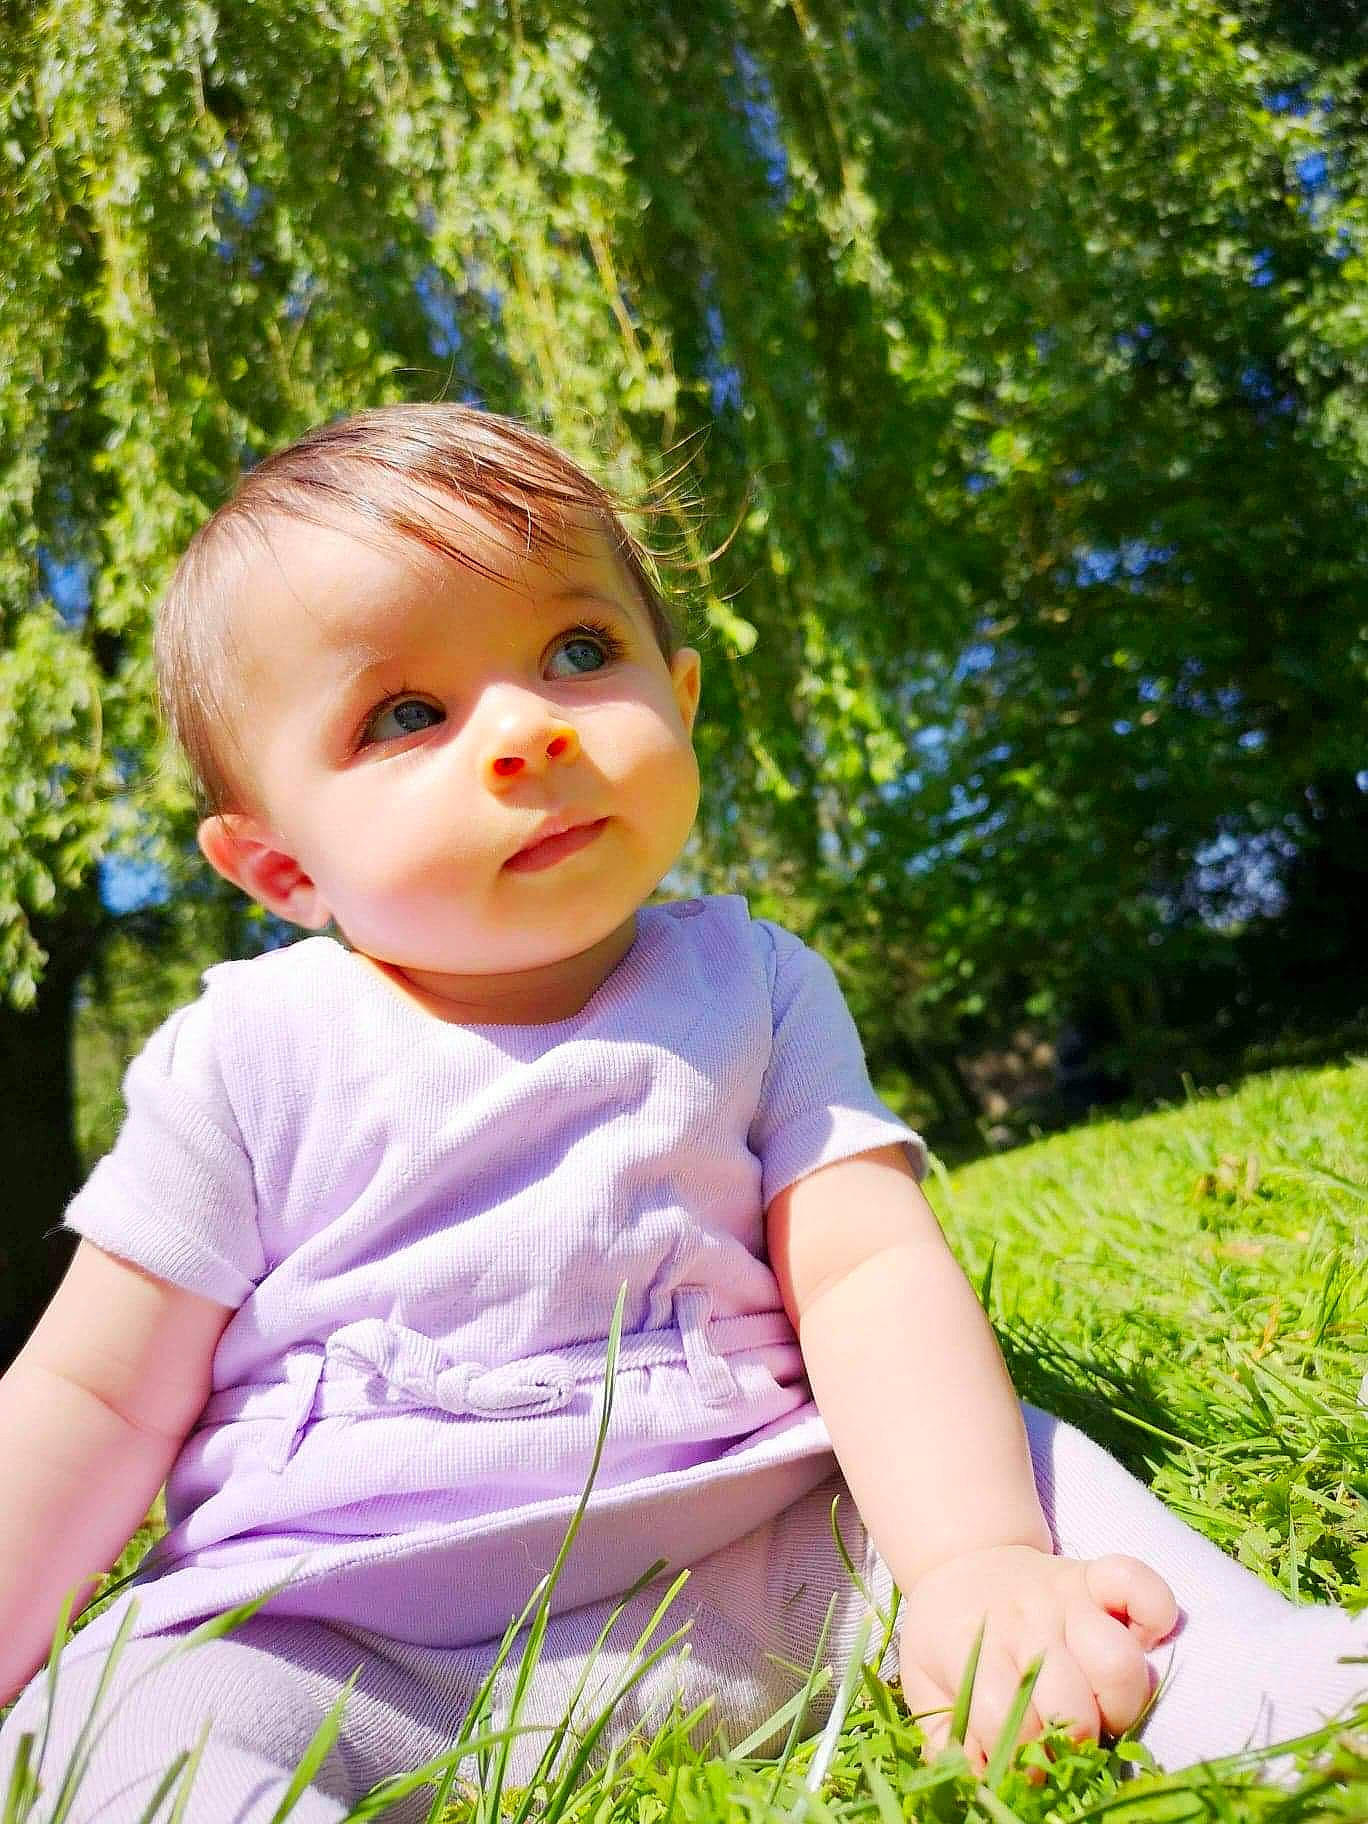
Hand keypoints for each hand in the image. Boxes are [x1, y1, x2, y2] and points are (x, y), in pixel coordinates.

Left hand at [897, 1544, 1177, 1768]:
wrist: (962, 1563)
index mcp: (971, 1642)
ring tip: (1100, 1710)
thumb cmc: (947, 1638)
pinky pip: (1142, 1586)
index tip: (1021, 1768)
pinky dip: (1154, 1612)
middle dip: (1071, 1744)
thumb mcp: (924, 1685)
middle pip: (1070, 1702)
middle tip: (1063, 1744)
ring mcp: (1064, 1595)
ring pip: (1118, 1661)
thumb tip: (978, 1786)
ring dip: (1118, 1704)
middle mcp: (1024, 1618)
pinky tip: (1142, 1640)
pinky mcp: (1096, 1577)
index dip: (1016, 1758)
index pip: (1002, 1716)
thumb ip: (946, 1740)